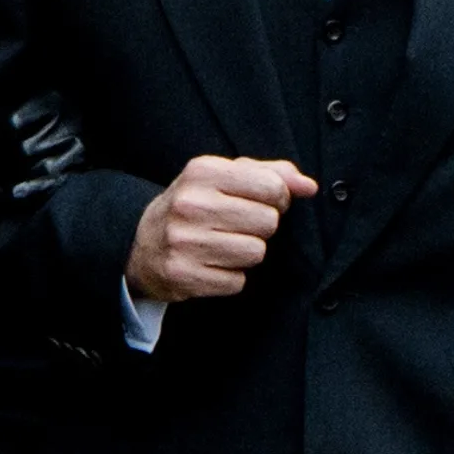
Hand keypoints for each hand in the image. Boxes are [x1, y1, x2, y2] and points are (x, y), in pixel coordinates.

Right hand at [127, 154, 317, 303]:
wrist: (143, 245)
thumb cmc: (195, 206)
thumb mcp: (224, 178)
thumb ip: (271, 174)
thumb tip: (309, 187)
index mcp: (203, 171)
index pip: (272, 187)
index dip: (277, 199)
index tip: (262, 203)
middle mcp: (191, 204)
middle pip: (268, 222)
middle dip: (261, 228)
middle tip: (238, 226)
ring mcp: (185, 241)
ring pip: (256, 253)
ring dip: (247, 253)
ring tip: (223, 245)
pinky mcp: (184, 275)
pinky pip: (237, 281)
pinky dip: (231, 277)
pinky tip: (211, 265)